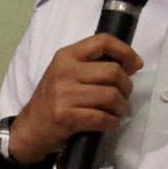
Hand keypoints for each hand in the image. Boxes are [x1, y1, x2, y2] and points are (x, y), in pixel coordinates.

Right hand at [7, 34, 143, 163]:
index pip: (103, 41)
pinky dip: (112, 123)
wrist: (31, 127)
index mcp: (67, 55)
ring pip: (112, 96)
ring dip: (121, 107)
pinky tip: (109, 123)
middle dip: (126, 86)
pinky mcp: (66, 116)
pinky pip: (103, 118)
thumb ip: (92, 64)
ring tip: (116, 111)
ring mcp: (64, 94)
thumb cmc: (55, 99)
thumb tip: (129, 63)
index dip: (126, 51)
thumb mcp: (67, 73)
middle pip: (113, 72)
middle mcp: (65, 71)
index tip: (135, 65)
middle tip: (123, 96)